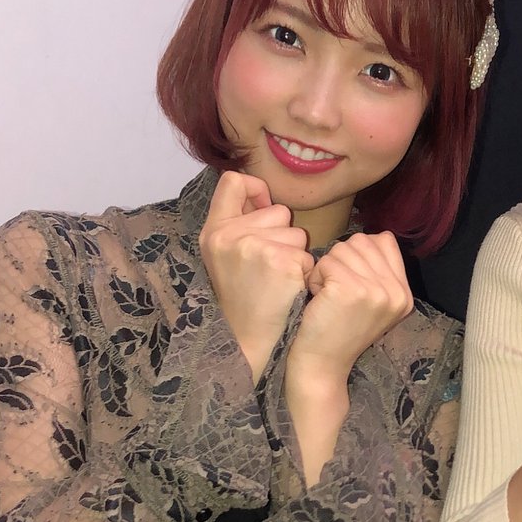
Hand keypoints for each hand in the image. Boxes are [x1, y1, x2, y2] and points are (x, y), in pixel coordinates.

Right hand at [199, 171, 312, 380]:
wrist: (247, 340)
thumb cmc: (243, 297)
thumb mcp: (225, 255)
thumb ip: (238, 222)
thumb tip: (262, 190)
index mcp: (213, 231)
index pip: (234, 181)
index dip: (255, 190)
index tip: (262, 209)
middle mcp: (229, 235)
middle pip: (278, 210)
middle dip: (282, 235)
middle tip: (268, 267)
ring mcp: (255, 248)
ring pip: (297, 233)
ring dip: (295, 255)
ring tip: (277, 280)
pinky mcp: (281, 262)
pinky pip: (308, 256)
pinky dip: (304, 273)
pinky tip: (287, 290)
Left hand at [286, 231, 413, 390]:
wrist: (322, 366)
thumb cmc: (338, 331)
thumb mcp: (372, 302)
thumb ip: (379, 271)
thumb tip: (371, 238)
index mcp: (405, 294)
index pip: (385, 241)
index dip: (359, 253)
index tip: (350, 282)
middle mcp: (397, 292)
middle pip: (362, 241)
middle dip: (340, 261)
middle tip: (335, 292)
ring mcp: (377, 291)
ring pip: (342, 249)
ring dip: (326, 270)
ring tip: (327, 297)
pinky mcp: (352, 290)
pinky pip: (326, 262)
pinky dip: (315, 278)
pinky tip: (318, 300)